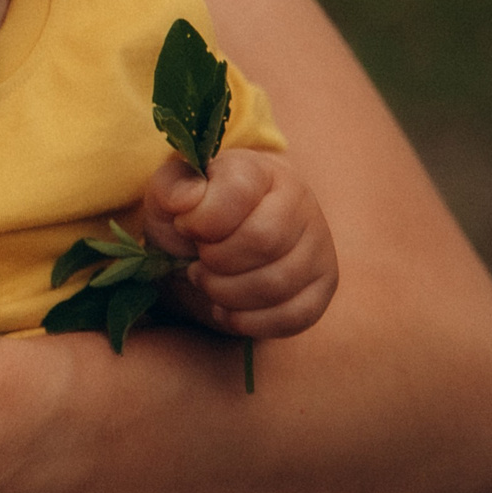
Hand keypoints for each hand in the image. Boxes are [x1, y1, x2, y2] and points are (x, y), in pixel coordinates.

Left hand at [138, 148, 338, 339]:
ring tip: (209, 281)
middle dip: (215, 260)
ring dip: (226, 293)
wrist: (211, 245)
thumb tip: (187, 201)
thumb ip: (172, 188)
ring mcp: (318, 247)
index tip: (185, 227)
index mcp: (262, 171)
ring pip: (278, 284)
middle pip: (263, 241)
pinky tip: (225, 309)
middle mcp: (301, 203)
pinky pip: (294, 316)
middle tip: (198, 260)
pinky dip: (249, 321)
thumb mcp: (169, 193)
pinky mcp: (321, 288)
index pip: (238, 192)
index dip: (202, 219)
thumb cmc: (192, 215)